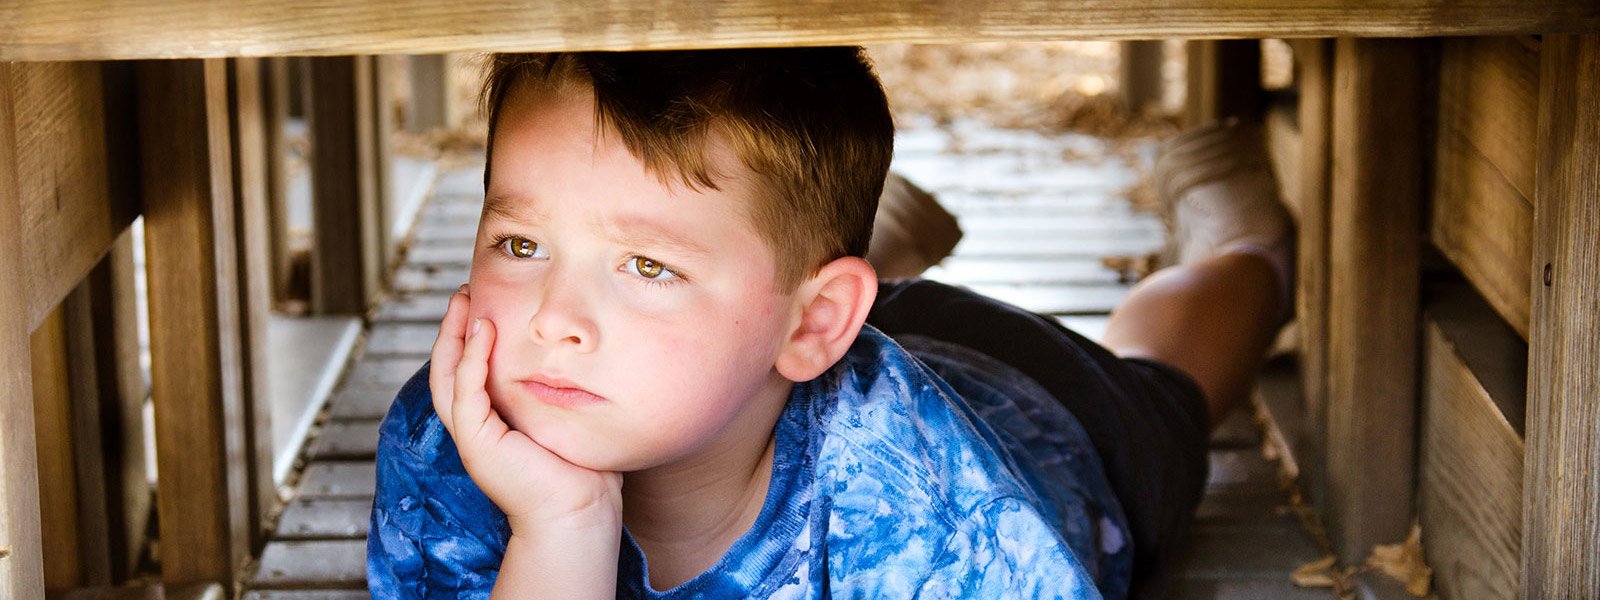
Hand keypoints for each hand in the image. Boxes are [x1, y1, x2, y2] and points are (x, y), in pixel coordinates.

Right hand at [430, 285, 623, 532]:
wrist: (579, 513)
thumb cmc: (582, 472)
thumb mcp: (566, 419)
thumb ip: (560, 392)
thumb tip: (579, 359)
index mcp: (493, 424)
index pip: (468, 373)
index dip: (469, 338)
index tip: (481, 304)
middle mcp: (477, 429)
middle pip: (448, 369)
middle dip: (453, 329)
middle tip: (463, 293)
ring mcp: (473, 437)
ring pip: (448, 376)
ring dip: (453, 336)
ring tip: (463, 302)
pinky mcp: (477, 443)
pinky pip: (466, 392)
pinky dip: (471, 359)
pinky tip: (484, 331)